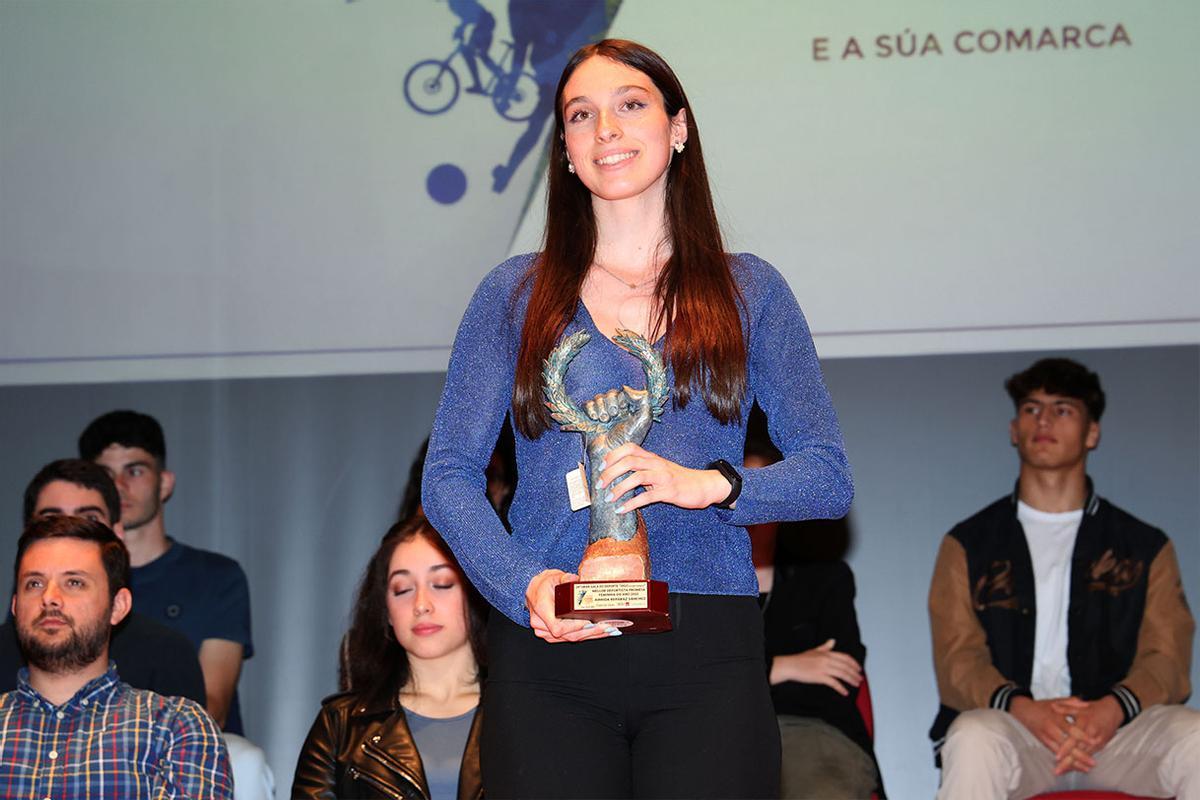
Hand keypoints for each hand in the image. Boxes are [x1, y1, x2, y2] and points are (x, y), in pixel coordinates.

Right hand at [525, 570, 617, 643]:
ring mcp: (545, 632)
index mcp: (541, 609)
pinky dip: (586, 635)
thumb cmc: (544, 585)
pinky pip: (570, 637)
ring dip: (591, 635)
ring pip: (570, 638)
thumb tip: (576, 580)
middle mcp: (541, 624)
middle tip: (607, 627)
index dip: (574, 627)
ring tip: (608, 631)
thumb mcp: (554, 576)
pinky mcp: (552, 635)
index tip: (589, 622)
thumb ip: (566, 578)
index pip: (558, 627)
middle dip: (590, 632)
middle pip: (568, 635)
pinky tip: (600, 633)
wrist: (535, 591)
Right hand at [585, 387, 652, 456]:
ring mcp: (602, 413)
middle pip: (610, 393)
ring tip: (605, 420)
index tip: (623, 409)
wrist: (610, 454)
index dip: (622, 398)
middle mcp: (615, 409)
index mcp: (629, 408)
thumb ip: (643, 400)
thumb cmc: (628, 440)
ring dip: (601, 408)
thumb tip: (628, 387)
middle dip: (611, 403)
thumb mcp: (643, 419)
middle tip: (613, 416)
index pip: (623, 392)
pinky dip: (590, 409)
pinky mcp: (589, 418)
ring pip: (598, 398)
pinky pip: (587, 404)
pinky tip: (595, 419)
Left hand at [596, 442, 730, 513]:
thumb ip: (642, 470)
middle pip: (629, 461)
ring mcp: (663, 477)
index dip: (612, 455)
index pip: (629, 448)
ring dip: (619, 488)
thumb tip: (618, 477)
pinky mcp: (669, 492)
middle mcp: (656, 464)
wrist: (703, 486)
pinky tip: (622, 510)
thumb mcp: (659, 470)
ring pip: (636, 476)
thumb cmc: (678, 479)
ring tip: (609, 498)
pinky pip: (647, 497)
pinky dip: (631, 503)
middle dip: (610, 472)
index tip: (601, 467)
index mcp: (652, 457)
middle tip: (599, 485)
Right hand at [769, 639, 861, 694]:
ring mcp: (824, 668)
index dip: (854, 663)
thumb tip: (833, 641)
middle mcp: (827, 660)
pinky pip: (834, 683)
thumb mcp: (814, 650)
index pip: (845, 657)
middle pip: (846, 667)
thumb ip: (825, 647)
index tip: (858, 668)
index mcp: (827, 653)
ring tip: (856, 684)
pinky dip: (841, 688)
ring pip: (842, 674)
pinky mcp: (820, 677)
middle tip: (860, 678)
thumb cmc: (801, 659)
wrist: (791, 666)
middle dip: (855, 673)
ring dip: (851, 680)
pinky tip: (845, 692)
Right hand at [1009, 696, 1094, 773]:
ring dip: (1074, 762)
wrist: (1023, 711)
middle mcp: (1051, 728)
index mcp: (1056, 717)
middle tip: (1093, 762)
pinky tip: (1073, 767)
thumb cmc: (1042, 706)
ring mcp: (1046, 736)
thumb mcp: (1057, 701)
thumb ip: (1072, 702)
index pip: (1071, 729)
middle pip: (1067, 744)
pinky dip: (1064, 762)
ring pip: (1061, 753)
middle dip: (1080, 755)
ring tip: (1086, 769)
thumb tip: (1087, 705)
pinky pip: (1054, 753)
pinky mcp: (1043, 742)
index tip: (1095, 741)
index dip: (1083, 736)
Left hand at [1048, 696, 1121, 773]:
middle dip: (1068, 762)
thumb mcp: (1079, 706)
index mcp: (1085, 723)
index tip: (1057, 757)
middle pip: (1079, 751)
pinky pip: (1090, 755)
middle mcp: (1092, 735)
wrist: (1113, 712)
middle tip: (1058, 771)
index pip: (1074, 739)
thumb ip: (1065, 707)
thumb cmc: (1094, 709)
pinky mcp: (1101, 745)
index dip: (1066, 748)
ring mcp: (1097, 742)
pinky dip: (1081, 762)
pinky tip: (1073, 768)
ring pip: (1085, 756)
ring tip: (1062, 771)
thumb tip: (1052, 706)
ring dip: (1074, 765)